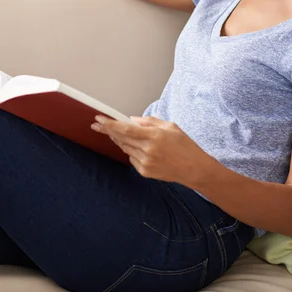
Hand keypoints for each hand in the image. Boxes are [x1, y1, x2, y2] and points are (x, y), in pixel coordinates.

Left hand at [91, 115, 207, 183]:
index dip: (110, 124)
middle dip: (107, 130)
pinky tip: (136, 146)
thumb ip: (149, 122)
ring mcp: (145, 163)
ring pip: (125, 148)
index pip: (125, 129)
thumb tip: (131, 120)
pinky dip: (130, 149)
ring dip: (118, 139)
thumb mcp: (170, 126)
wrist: (194, 169)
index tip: (99, 119)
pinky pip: (132, 157)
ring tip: (114, 132)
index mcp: (154, 136)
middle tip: (97, 124)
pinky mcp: (145, 171)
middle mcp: (148, 150)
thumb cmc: (185, 145)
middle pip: (121, 138)